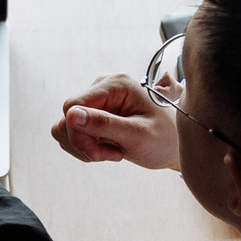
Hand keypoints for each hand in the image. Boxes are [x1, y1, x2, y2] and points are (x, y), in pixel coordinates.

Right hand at [51, 73, 180, 169]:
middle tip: (112, 155)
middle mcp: (103, 87)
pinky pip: (72, 133)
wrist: (175, 146)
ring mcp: (97, 101)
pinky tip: (108, 150)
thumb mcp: (138, 135)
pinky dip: (85, 148)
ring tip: (112, 152)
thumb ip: (105, 124)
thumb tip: (71, 115)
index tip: (98, 155)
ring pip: (66, 127)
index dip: (78, 135)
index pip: (72, 106)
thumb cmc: (165, 139)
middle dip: (84, 144)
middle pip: (67, 118)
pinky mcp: (94, 114)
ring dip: (84, 147)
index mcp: (116, 84)